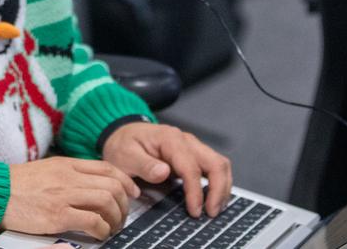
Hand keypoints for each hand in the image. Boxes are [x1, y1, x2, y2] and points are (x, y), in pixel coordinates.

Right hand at [3, 156, 139, 240]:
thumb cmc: (18, 184)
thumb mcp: (47, 169)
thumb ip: (69, 173)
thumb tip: (90, 184)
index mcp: (68, 164)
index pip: (107, 167)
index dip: (125, 181)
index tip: (132, 192)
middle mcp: (69, 176)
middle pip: (112, 185)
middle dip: (124, 203)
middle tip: (121, 217)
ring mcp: (64, 195)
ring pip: (107, 201)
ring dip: (115, 218)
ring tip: (112, 228)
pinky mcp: (57, 215)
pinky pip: (92, 221)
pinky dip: (101, 229)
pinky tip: (99, 234)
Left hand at [101, 122, 232, 218]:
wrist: (124, 133)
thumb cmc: (124, 144)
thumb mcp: (125, 155)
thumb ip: (144, 165)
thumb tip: (164, 172)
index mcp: (170, 139)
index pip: (191, 167)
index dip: (195, 191)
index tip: (195, 210)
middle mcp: (186, 141)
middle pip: (215, 162)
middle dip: (218, 189)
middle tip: (211, 212)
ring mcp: (192, 147)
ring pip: (219, 164)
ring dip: (222, 187)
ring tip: (214, 208)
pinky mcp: (194, 155)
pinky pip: (214, 167)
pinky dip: (218, 183)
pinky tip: (213, 198)